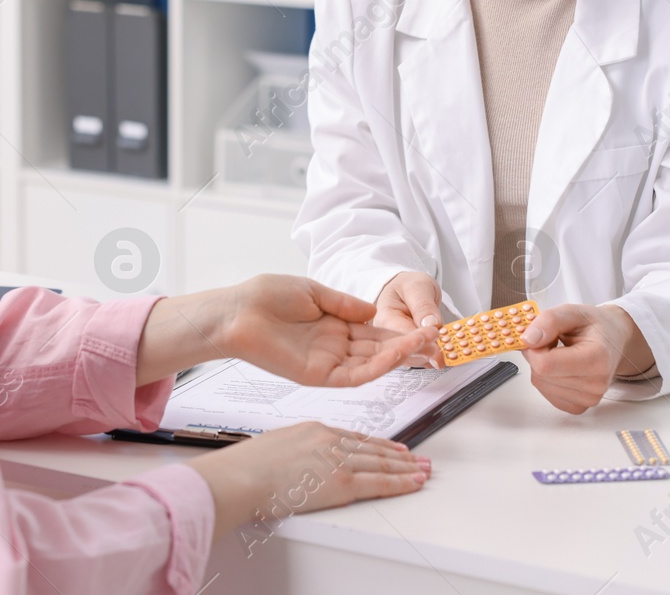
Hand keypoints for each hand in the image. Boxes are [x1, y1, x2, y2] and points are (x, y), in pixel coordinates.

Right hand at [185, 421, 429, 535]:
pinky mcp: (341, 482)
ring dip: (407, 467)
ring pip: (381, 463)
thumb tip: (299, 465)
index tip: (391, 447)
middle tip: (418, 457)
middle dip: (399, 454)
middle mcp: (330, 440)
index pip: (354, 437)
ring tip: (424, 469)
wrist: (241, 477)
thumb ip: (296, 452)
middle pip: (372, 447)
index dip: (376, 444)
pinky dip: (401, 482)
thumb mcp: (276, 447)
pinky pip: (379, 482)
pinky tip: (415, 481)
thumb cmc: (247, 467)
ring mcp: (337, 460)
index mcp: (314, 430)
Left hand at [223, 275, 439, 387]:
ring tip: (423, 344)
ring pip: (371, 365)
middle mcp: (332, 348)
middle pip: (377, 351)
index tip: (421, 325)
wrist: (237, 311)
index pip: (372, 333)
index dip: (397, 331)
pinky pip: (354, 376)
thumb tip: (374, 312)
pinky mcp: (318, 376)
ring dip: (398, 356)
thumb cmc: (266, 297)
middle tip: (433, 340)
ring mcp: (326, 363)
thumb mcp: (314, 292)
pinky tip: (396, 355)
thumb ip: (345, 304)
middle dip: (405, 346)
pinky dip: (377, 367)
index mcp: (332, 328)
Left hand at [520, 303, 651, 413]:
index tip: (540, 335)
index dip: (533, 348)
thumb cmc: (594, 326)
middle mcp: (596, 383)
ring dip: (542, 366)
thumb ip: (549, 321)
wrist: (613, 340)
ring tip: (559, 353)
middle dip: (537, 355)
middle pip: (541, 375)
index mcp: (597, 358)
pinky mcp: (580, 407)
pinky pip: (547, 394)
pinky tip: (560, 367)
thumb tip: (528, 340)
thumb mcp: (572, 311)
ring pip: (541, 384)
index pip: (545, 364)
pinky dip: (546, 379)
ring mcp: (589, 398)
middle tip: (553, 341)